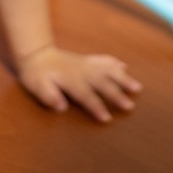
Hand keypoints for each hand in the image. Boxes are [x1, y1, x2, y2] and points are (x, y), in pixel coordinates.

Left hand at [17, 45, 141, 121]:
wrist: (35, 53)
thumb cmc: (35, 74)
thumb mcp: (36, 86)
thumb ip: (48, 96)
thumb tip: (61, 107)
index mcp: (70, 80)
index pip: (86, 96)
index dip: (96, 107)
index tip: (107, 119)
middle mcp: (82, 71)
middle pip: (102, 83)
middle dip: (116, 95)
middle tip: (130, 107)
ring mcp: (85, 64)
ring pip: (108, 70)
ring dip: (122, 78)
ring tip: (137, 87)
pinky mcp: (86, 60)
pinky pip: (102, 60)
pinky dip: (113, 63)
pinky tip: (124, 66)